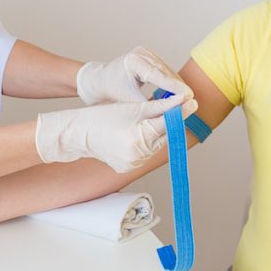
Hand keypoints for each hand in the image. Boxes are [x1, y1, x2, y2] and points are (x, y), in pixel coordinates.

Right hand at [36, 95, 197, 172]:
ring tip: (154, 120)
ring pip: (156, 146)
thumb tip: (182, 100)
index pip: (167, 124)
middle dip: (170, 123)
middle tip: (179, 107)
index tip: (192, 102)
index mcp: (137, 138)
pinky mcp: (128, 170)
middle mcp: (137, 156)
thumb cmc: (103, 117)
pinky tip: (141, 133)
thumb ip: (160, 106)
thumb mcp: (132, 108)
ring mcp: (133, 165)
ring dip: (159, 133)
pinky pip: (145, 154)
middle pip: (164, 137)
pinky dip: (147, 143)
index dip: (180, 112)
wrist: (79, 134)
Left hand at [76, 46, 192, 104]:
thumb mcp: (129, 102)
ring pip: (167, 71)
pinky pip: (164, 70)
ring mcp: (146, 53)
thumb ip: (149, 106)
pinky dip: (170, 82)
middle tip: (191, 102)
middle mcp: (141, 53)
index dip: (175, 87)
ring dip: (176, 85)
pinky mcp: (149, 57)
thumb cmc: (110, 93)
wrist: (98, 82)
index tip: (188, 97)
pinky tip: (178, 93)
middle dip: (178, 87)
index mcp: (134, 61)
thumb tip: (170, 114)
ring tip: (187, 100)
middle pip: (166, 72)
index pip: (159, 75)